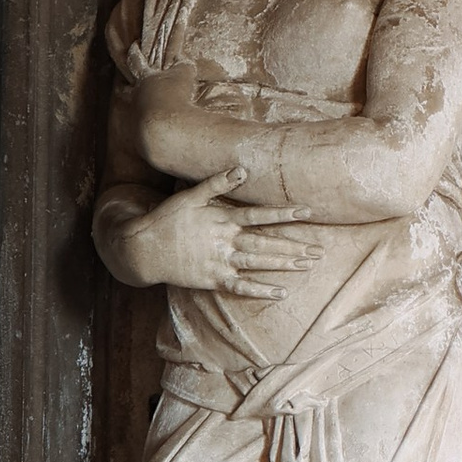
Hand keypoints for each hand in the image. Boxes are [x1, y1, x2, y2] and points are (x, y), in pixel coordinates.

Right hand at [123, 168, 324, 299]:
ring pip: (259, 263)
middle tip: (319, 249)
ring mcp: (220, 262)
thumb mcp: (190, 196)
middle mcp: (225, 242)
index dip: (285, 213)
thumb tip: (242, 168)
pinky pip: (241, 287)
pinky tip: (281, 292)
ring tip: (308, 265)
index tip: (308, 212)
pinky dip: (261, 291)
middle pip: (266, 243)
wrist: (142, 249)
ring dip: (284, 264)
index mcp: (222, 220)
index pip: (260, 215)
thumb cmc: (167, 219)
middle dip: (294, 246)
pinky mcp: (213, 280)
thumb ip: (217, 183)